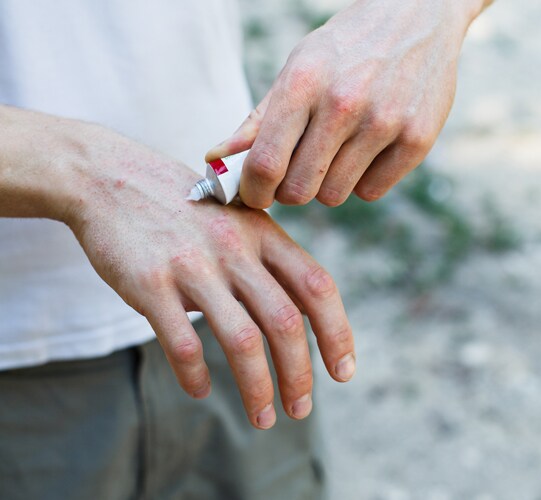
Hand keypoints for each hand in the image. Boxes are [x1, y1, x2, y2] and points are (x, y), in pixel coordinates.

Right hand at [65, 125, 354, 428]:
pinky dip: (195, 375)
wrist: (115, 179)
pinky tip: (199, 390)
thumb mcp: (240, 221)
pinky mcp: (150, 284)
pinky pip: (182, 343)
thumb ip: (270, 262)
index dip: (337, 332)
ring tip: (262, 417)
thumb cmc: (186, 209)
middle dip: (299, 375)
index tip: (343, 371)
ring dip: (257, 388)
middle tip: (300, 409)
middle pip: (285, 322)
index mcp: (263, 234)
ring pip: (241, 340)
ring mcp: (193, 266)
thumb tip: (301, 316)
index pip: (316, 287)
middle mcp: (234, 250)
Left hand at [206, 0, 485, 207]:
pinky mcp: (417, 139)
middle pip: (299, 191)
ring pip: (334, 196)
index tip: (256, 195)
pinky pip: (371, 192)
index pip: (266, 164)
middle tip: (298, 170)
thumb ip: (256, 120)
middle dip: (291, 189)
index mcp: (303, 84)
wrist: (417, 15)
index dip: (254, 192)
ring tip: (337, 151)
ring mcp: (384, 122)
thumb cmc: (344, 49)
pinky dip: (363, 180)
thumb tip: (214, 158)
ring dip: (328, 183)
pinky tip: (367, 151)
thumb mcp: (295, 70)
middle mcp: (344, 104)